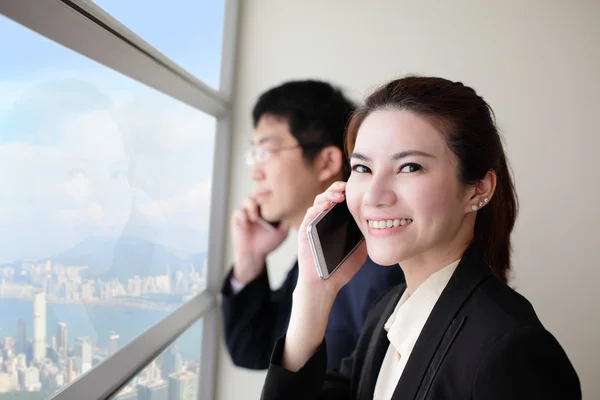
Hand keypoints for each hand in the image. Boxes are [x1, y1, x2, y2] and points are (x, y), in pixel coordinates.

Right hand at [231, 196, 288, 283]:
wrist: (254, 253)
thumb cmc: (268, 242)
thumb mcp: (282, 232)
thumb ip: (287, 221)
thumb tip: (294, 211)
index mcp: (268, 208)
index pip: (270, 194)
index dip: (273, 195)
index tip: (277, 202)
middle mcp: (258, 207)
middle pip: (259, 193)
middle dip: (262, 198)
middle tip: (266, 207)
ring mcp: (247, 211)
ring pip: (248, 200)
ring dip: (252, 207)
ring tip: (255, 218)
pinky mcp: (237, 218)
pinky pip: (238, 211)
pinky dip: (243, 216)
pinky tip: (247, 224)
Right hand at [296, 181, 367, 295]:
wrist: (325, 285)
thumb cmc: (341, 269)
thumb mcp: (360, 250)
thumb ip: (367, 237)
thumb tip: (382, 224)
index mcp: (337, 221)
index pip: (341, 199)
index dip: (348, 191)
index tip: (358, 187)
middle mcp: (325, 219)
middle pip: (330, 195)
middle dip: (338, 188)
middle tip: (347, 187)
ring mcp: (314, 224)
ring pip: (319, 201)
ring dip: (328, 195)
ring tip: (339, 195)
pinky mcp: (305, 230)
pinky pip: (310, 214)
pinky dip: (318, 207)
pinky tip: (327, 205)